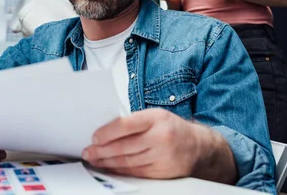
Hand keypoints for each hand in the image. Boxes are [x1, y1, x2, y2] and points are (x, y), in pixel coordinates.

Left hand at [82, 108, 206, 178]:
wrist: (198, 146)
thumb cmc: (171, 128)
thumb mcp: (155, 116)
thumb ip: (134, 121)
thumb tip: (106, 131)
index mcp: (157, 118)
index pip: (126, 125)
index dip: (107, 132)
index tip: (94, 137)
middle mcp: (161, 137)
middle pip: (125, 146)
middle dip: (102, 150)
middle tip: (89, 152)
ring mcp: (162, 156)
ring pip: (128, 162)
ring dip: (107, 162)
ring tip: (94, 160)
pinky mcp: (162, 172)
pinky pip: (136, 172)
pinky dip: (120, 170)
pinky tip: (110, 168)